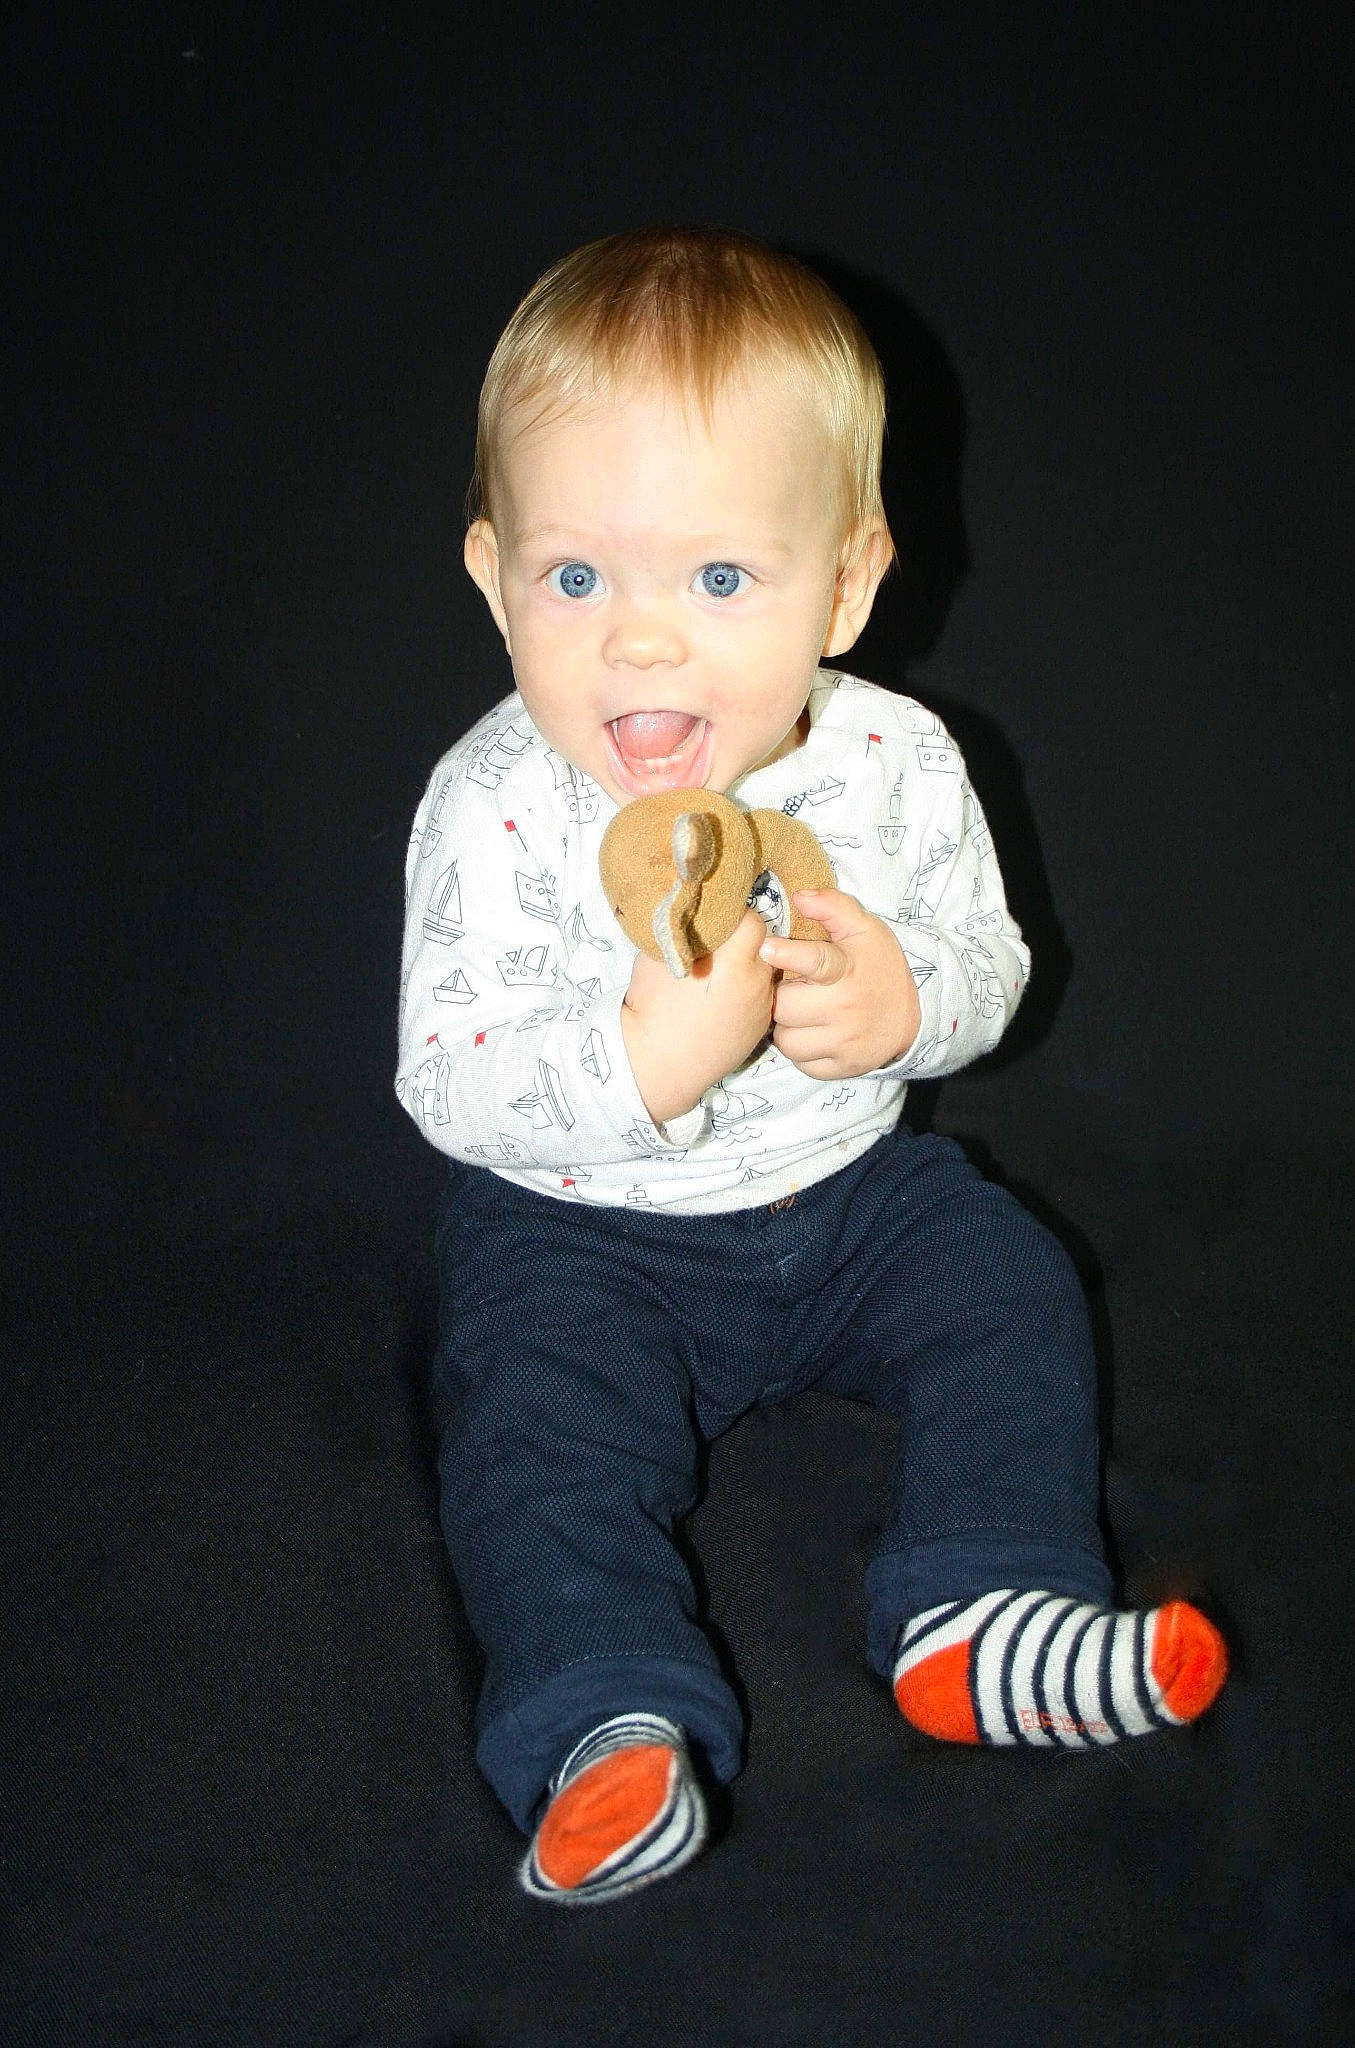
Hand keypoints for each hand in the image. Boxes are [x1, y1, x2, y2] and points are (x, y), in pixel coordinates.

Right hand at [621, 908, 775, 1123]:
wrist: (657, 1063)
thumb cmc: (651, 1006)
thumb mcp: (658, 955)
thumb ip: (684, 931)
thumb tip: (693, 913)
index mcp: (732, 960)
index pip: (753, 920)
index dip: (735, 916)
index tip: (718, 919)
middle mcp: (756, 981)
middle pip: (765, 944)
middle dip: (745, 940)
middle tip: (722, 944)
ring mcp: (763, 1005)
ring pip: (766, 971)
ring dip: (750, 965)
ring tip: (723, 973)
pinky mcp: (762, 1025)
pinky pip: (763, 996)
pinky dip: (749, 991)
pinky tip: (726, 999)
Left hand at [760, 889, 920, 1079]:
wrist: (915, 1014)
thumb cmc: (878, 966)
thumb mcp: (864, 929)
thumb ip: (834, 907)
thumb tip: (799, 895)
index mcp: (848, 970)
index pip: (817, 962)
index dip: (788, 954)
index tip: (767, 947)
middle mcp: (846, 1008)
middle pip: (786, 1006)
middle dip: (783, 996)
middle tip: (793, 990)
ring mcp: (845, 1042)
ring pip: (787, 1040)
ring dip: (788, 1026)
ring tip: (802, 1013)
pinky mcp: (843, 1067)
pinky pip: (801, 1063)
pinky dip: (801, 1051)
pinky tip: (814, 1034)